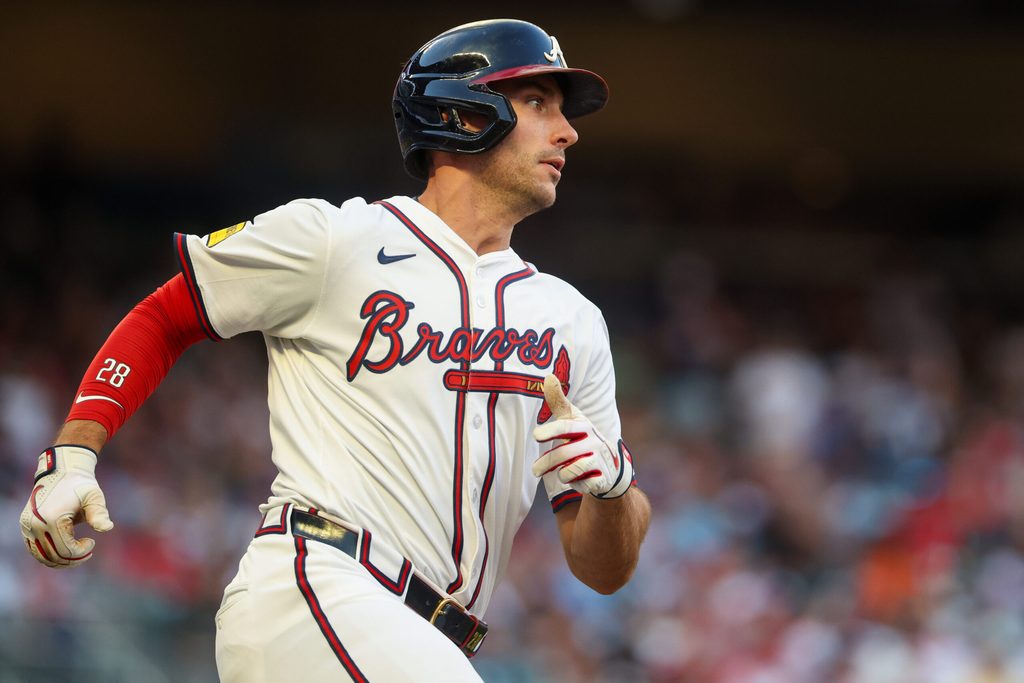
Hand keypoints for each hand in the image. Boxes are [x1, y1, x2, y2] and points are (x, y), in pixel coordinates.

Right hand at [20, 445, 113, 567]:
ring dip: (60, 560)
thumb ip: (99, 513)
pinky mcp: (25, 526)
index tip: (92, 541)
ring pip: (41, 556)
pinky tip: (65, 548)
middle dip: (73, 559)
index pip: (65, 551)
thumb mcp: (93, 496)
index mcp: (51, 519)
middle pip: (53, 557)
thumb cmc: (80, 485)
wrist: (61, 470)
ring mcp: (27, 526)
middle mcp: (35, 524)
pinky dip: (49, 554)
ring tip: (77, 552)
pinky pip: (34, 549)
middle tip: (87, 551)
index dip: (81, 552)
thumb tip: (107, 528)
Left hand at [532, 375, 633, 498]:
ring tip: (556, 473)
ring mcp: (599, 460)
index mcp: (583, 425)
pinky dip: (575, 484)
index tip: (536, 435)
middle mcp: (593, 441)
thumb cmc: (583, 437)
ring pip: (570, 470)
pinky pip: (582, 484)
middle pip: (563, 453)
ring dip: (560, 474)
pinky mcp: (602, 478)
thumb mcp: (571, 419)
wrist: (609, 465)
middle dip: (546, 463)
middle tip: (534, 470)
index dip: (551, 430)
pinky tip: (577, 480)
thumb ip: (558, 400)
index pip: (565, 427)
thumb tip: (548, 375)